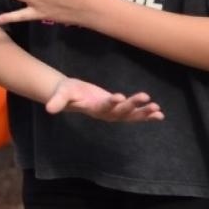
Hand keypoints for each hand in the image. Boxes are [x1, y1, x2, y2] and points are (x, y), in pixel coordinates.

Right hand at [44, 76, 163, 122]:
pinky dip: (147, 115)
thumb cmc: (66, 93)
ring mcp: (113, 114)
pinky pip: (134, 115)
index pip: (103, 106)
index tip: (119, 96)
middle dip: (133, 105)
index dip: (111, 102)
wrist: (71, 96)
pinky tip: (159, 114)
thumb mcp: (61, 94)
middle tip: (145, 98)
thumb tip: (48, 109)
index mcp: (92, 109)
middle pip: (120, 111)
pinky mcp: (119, 111)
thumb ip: (57, 101)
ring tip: (157, 109)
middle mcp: (105, 114)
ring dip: (144, 113)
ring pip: (130, 115)